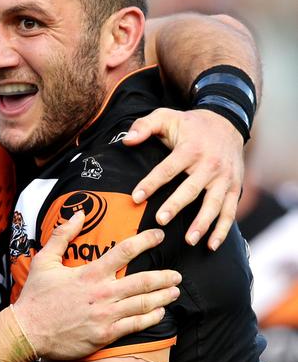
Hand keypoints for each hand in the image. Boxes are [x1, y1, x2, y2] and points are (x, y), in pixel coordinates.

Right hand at [13, 211, 180, 359]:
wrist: (29, 331)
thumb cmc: (36, 296)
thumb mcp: (45, 260)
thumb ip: (63, 235)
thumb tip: (79, 214)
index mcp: (90, 274)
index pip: (124, 251)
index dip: (145, 241)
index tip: (159, 235)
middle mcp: (102, 293)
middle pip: (143, 281)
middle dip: (164, 276)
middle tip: (177, 274)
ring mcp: (106, 315)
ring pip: (144, 304)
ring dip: (163, 296)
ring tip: (175, 291)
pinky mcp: (105, 334)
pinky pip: (136, 325)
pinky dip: (152, 317)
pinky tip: (160, 312)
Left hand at [123, 108, 243, 249]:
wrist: (227, 123)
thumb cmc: (190, 124)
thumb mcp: (166, 116)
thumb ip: (144, 126)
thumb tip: (127, 140)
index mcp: (190, 149)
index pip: (167, 169)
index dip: (151, 183)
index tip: (136, 197)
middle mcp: (209, 165)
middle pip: (191, 188)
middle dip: (176, 205)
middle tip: (160, 221)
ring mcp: (224, 178)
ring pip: (214, 204)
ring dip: (203, 223)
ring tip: (189, 240)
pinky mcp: (234, 187)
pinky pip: (230, 211)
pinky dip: (223, 229)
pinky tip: (211, 245)